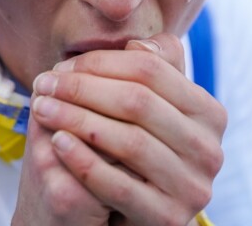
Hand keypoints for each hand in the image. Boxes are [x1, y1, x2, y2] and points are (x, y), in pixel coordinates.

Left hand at [30, 33, 227, 225]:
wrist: (132, 214)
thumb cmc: (137, 147)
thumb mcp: (150, 107)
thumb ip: (152, 69)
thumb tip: (136, 43)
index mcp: (209, 112)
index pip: (151, 70)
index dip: (100, 63)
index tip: (60, 66)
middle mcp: (209, 149)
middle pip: (138, 102)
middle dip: (83, 89)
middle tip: (43, 85)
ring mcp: (193, 187)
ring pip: (130, 142)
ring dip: (77, 121)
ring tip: (42, 109)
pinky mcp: (168, 218)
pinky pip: (119, 186)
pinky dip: (84, 161)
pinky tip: (57, 143)